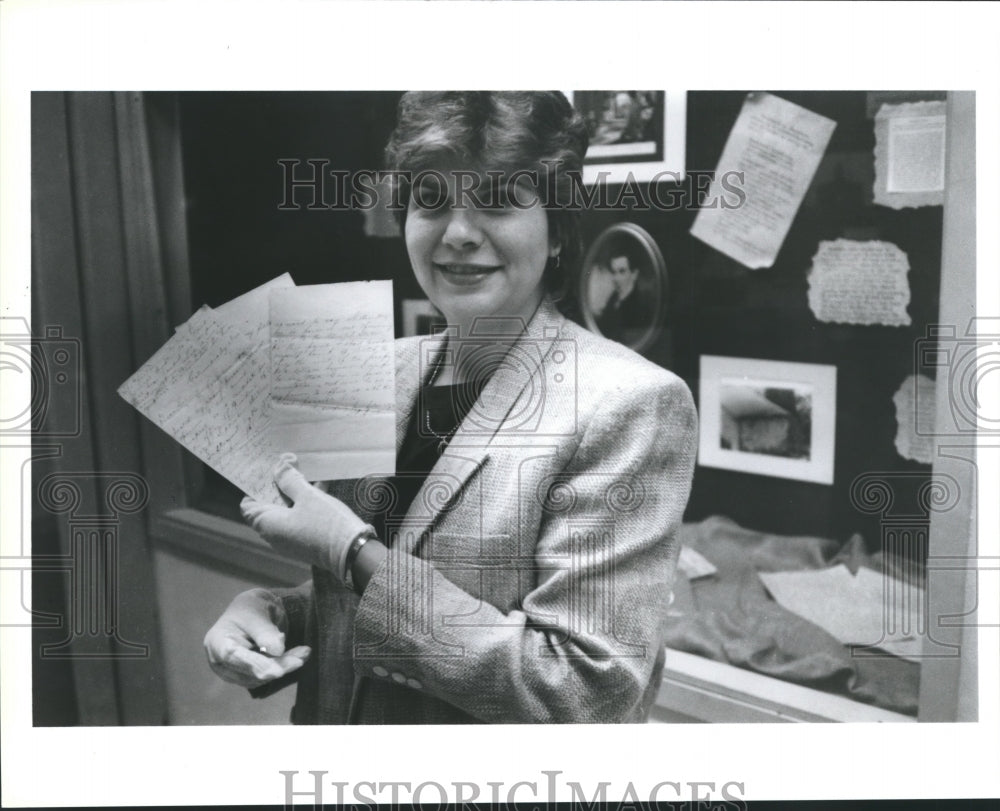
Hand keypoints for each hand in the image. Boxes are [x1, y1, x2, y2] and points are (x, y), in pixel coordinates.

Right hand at [203, 588, 310, 688]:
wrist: (254, 612)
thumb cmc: (251, 609)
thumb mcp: (257, 613)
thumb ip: (265, 632)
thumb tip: (277, 650)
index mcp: (217, 641)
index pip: (234, 657)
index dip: (256, 665)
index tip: (278, 671)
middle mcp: (220, 661)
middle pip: (250, 670)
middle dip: (279, 664)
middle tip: (302, 655)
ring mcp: (232, 672)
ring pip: (261, 677)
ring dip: (285, 666)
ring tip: (303, 652)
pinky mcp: (246, 677)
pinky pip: (267, 678)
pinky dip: (283, 668)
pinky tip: (297, 656)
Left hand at [240, 454, 373, 580]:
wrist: (352, 552)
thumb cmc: (326, 524)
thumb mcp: (308, 496)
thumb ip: (290, 480)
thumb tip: (279, 466)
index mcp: (268, 524)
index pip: (248, 506)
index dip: (254, 487)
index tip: (266, 472)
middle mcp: (274, 535)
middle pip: (267, 507)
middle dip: (277, 486)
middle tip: (288, 467)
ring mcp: (290, 540)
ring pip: (285, 512)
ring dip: (293, 494)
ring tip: (306, 475)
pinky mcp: (304, 542)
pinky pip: (297, 519)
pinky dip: (303, 505)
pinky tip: (320, 488)